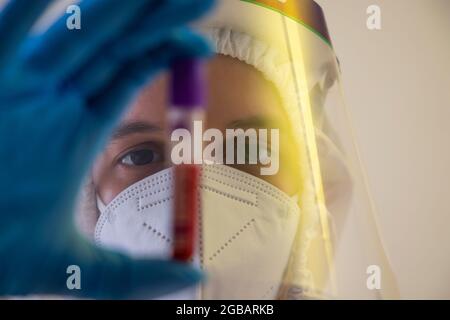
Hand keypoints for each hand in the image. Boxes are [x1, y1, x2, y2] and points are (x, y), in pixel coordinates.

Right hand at [0, 0, 213, 298]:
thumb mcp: (77, 266)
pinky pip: (10, 29)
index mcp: (76, 127)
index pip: (131, 72)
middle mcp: (52, 98)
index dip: (167, 50)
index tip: (203, 41)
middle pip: (115, 43)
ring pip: (78, 30)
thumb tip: (194, 279)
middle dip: (156, 14)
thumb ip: (135, 273)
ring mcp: (16, 84)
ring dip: (119, 6)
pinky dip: (34, 7)